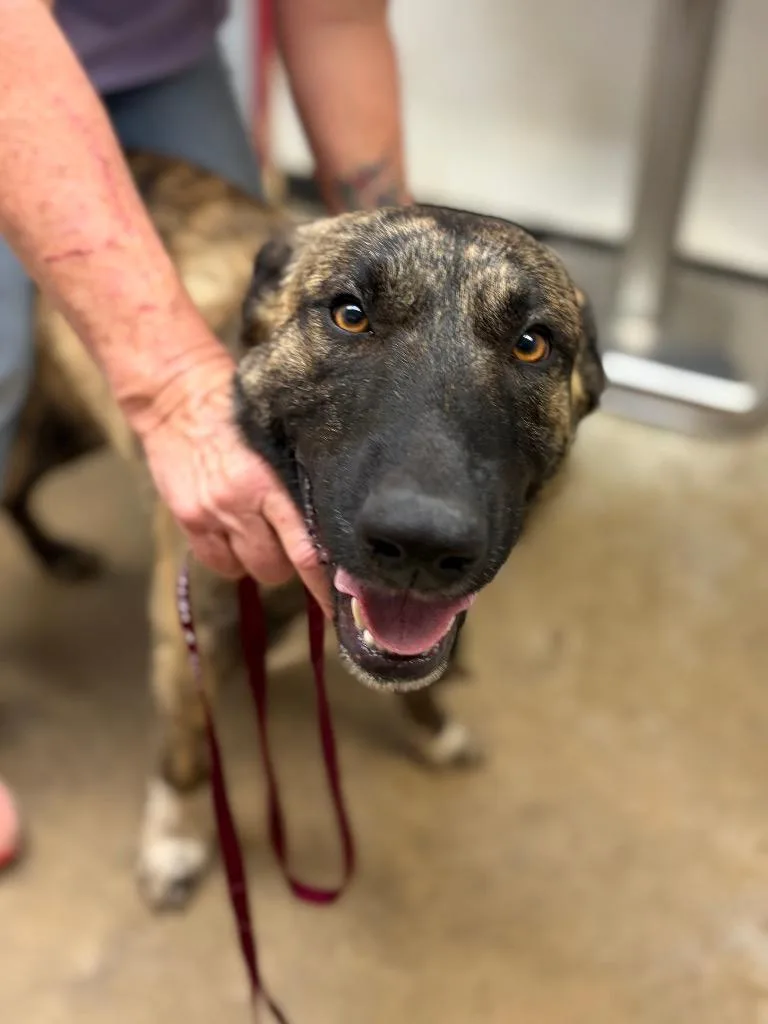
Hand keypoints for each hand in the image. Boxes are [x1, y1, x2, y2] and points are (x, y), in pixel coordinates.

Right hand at [137, 354, 331, 616]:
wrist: (176, 396)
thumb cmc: (239, 411)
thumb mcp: (278, 439)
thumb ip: (297, 480)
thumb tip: (332, 524)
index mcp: (270, 482)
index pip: (306, 549)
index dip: (323, 584)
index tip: (340, 606)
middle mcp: (240, 503)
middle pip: (278, 567)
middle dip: (292, 563)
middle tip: (294, 539)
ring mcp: (210, 515)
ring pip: (249, 570)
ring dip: (261, 560)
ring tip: (261, 530)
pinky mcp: (187, 521)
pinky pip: (219, 564)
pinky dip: (231, 558)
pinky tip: (234, 533)